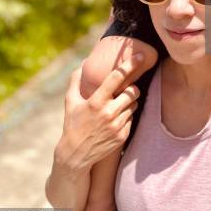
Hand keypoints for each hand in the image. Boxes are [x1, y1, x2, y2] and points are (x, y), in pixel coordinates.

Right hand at [56, 54, 142, 173]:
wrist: (75, 155)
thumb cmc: (73, 123)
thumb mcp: (70, 101)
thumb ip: (76, 80)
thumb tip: (84, 62)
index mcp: (96, 101)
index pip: (116, 78)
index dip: (130, 65)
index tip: (140, 56)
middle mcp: (108, 113)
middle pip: (133, 91)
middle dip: (132, 88)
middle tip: (126, 90)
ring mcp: (116, 125)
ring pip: (134, 104)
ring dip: (129, 102)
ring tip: (117, 106)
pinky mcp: (122, 135)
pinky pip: (132, 118)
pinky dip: (127, 116)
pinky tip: (115, 120)